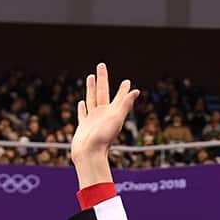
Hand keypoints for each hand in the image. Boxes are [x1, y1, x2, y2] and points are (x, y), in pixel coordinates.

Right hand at [72, 63, 140, 186]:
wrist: (89, 154)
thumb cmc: (103, 138)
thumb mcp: (116, 119)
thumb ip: (125, 104)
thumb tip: (137, 91)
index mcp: (112, 112)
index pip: (119, 97)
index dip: (123, 89)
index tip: (127, 81)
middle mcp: (103, 114)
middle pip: (102, 92)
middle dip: (102, 79)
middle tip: (101, 65)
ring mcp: (93, 119)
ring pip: (92, 99)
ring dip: (91, 88)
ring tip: (90, 77)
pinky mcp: (84, 126)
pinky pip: (83, 113)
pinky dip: (82, 107)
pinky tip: (82, 102)